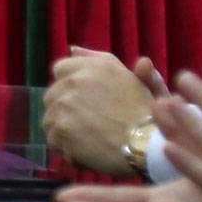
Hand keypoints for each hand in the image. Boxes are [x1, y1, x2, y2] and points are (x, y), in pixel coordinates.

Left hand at [45, 48, 161, 175]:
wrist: (151, 145)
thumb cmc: (147, 113)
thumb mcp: (131, 78)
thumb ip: (101, 60)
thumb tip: (72, 49)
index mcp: (91, 67)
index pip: (60, 70)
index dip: (71, 88)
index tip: (86, 102)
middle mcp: (74, 81)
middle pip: (52, 96)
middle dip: (66, 110)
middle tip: (90, 124)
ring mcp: (64, 105)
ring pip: (49, 118)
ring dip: (64, 130)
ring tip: (90, 140)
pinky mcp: (60, 129)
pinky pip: (53, 140)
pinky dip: (66, 148)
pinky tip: (86, 152)